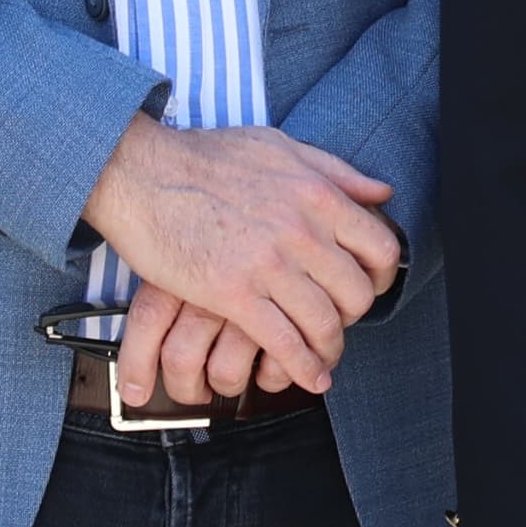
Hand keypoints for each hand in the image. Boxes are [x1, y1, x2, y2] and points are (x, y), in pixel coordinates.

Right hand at [84, 123, 401, 397]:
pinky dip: (302, 368)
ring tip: (324, 358)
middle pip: (356, 292)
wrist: (142, 173)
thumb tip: (381, 192)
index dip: (383, 276)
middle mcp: (302, 230)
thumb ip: (335, 171)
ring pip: (324, 323)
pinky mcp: (233, 294)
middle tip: (340, 322)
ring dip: (329, 348)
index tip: (372, 287)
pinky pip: (283, 343)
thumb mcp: (280, 147)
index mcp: (318, 194)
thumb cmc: (204, 157)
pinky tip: (308, 379)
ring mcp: (269, 264)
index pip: (380, 246)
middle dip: (354, 316)